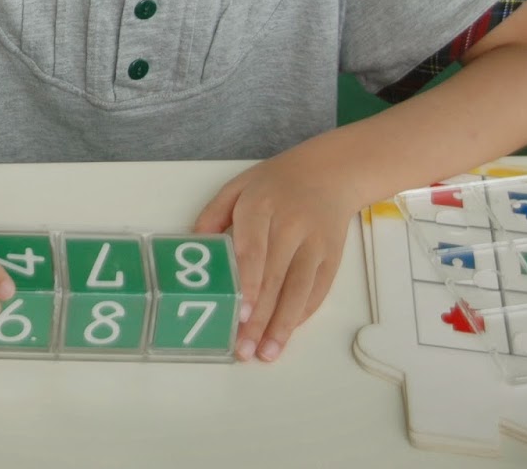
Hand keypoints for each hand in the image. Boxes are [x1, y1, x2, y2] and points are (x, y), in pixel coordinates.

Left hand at [193, 147, 358, 362]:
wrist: (331, 172)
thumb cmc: (276, 182)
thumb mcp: (238, 186)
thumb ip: (213, 215)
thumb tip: (194, 246)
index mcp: (262, 207)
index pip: (254, 251)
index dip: (248, 284)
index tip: (242, 314)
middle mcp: (291, 227)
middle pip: (275, 279)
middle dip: (260, 319)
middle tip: (243, 350)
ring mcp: (315, 244)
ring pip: (299, 291)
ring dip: (283, 326)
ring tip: (266, 353)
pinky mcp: (332, 258)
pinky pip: (317, 292)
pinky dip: (300, 316)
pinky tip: (285, 335)